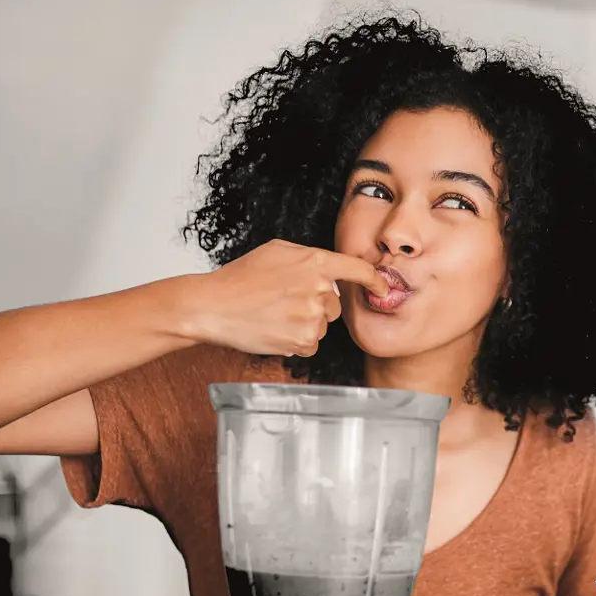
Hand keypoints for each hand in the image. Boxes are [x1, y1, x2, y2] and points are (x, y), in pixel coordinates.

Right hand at [181, 239, 388, 356]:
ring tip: (274, 315)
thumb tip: (331, 272)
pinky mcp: (303, 340)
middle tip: (284, 302)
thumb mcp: (277, 251)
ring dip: (304, 324)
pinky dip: (295, 341)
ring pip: (322, 326)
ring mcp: (312, 316)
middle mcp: (319, 289)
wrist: (213, 306)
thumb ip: (309, 258)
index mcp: (315, 262)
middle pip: (335, 305)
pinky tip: (274, 330)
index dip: (375, 281)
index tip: (383, 288)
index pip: (358, 270)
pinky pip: (311, 344)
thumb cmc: (241, 277)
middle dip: (317, 305)